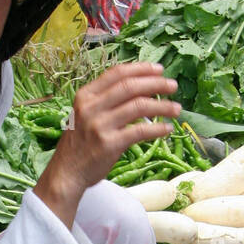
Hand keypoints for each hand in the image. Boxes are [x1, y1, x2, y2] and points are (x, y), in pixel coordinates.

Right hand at [34, 63, 180, 221]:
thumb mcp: (84, 114)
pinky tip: (167, 128)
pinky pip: (140, 131)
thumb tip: (140, 89)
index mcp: (85, 96)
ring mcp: (100, 126)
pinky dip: (157, 128)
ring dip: (162, 106)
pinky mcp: (109, 144)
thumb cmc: (79, 144)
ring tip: (176, 108)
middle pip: (130, 87)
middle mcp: (91, 107)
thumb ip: (105, 101)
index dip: (141, 69)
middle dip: (156, 83)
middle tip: (173, 85)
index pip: (117, 74)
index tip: (159, 70)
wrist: (66, 173)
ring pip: (139, 106)